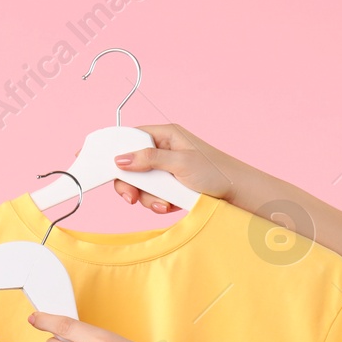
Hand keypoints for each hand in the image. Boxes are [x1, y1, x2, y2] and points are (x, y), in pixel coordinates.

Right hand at [109, 123, 248, 213]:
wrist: (237, 193)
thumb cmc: (215, 172)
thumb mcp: (180, 163)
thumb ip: (149, 159)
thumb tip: (120, 159)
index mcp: (165, 135)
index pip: (131, 138)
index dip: (116, 151)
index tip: (105, 166)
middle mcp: (163, 150)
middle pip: (130, 165)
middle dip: (131, 184)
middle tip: (131, 198)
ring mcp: (165, 169)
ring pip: (140, 184)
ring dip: (149, 197)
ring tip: (164, 203)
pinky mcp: (168, 185)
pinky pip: (151, 195)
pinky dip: (157, 203)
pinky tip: (170, 205)